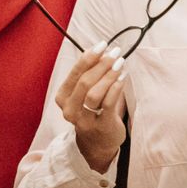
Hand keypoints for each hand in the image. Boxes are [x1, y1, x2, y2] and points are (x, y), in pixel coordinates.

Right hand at [55, 42, 129, 173]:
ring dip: (109, 75)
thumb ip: (89, 73)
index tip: (103, 44)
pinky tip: (122, 77)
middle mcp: (70, 110)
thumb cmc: (93, 111)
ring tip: (120, 64)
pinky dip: (116, 88)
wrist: (98, 142)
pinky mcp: (101, 126)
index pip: (75, 73)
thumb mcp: (85, 92)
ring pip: (95, 93)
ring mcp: (84, 120)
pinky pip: (108, 104)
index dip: (89, 57)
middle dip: (101, 64)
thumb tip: (101, 50)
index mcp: (63, 97)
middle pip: (84, 82)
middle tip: (115, 52)